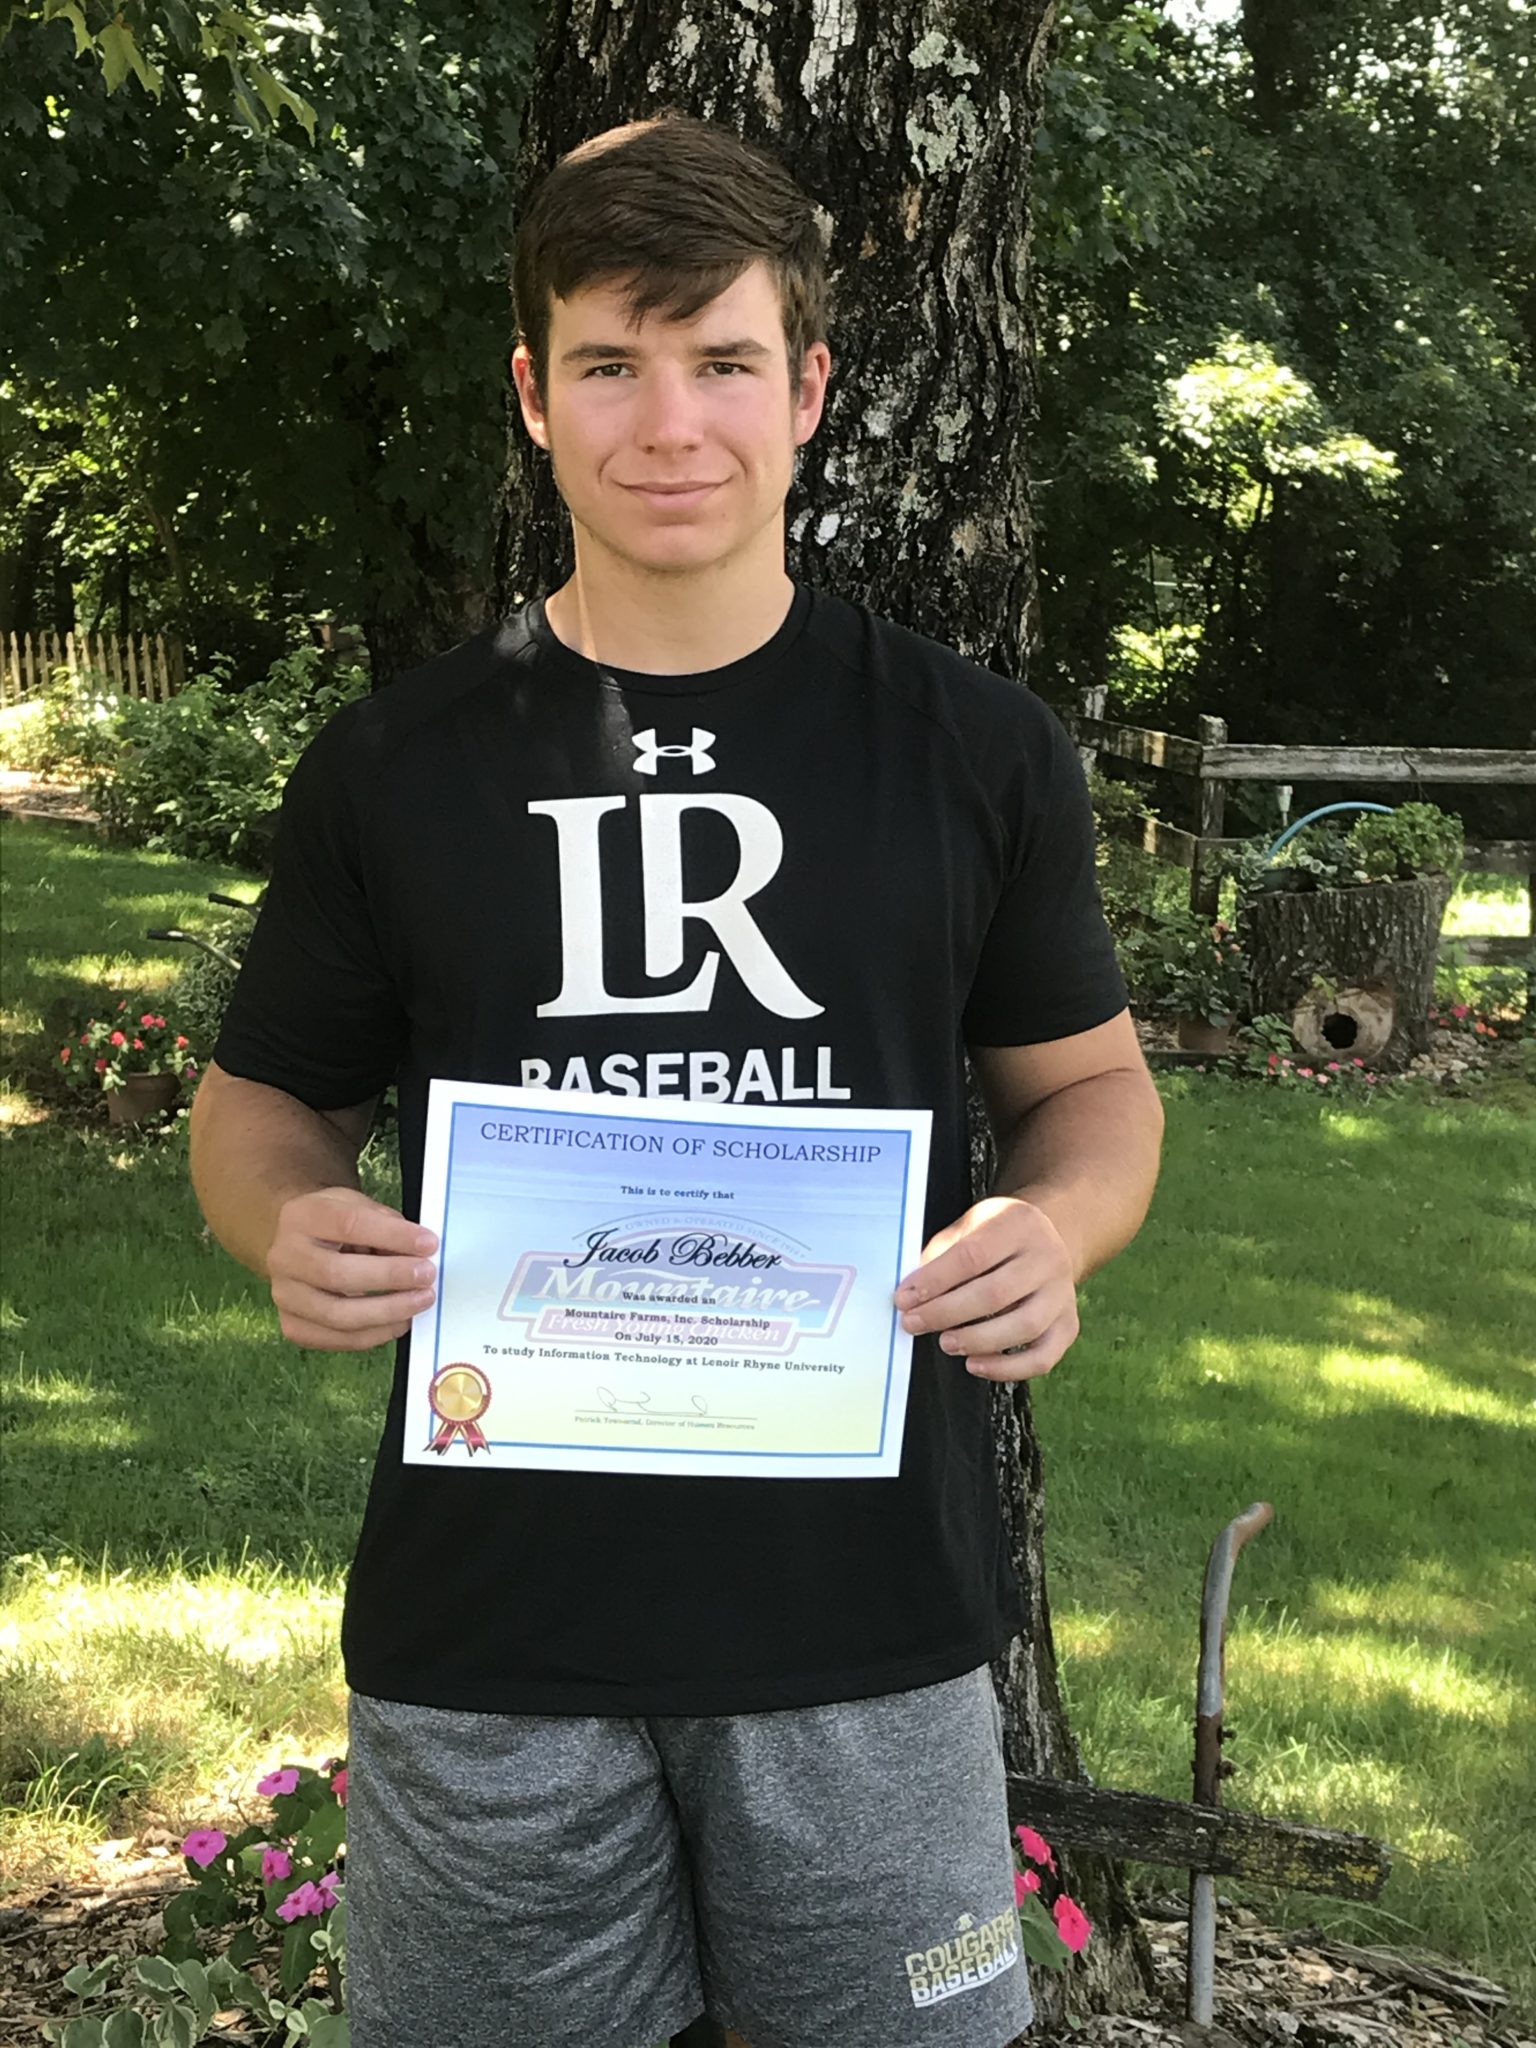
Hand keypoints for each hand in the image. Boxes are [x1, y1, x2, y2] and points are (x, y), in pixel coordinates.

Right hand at [266, 1187, 437, 1351]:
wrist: (299, 1243)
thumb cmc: (335, 1224)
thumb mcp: (358, 1206)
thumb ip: (387, 1224)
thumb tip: (421, 1252)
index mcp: (301, 1216)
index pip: (348, 1224)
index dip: (392, 1236)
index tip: (428, 1244)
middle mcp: (284, 1256)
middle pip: (337, 1274)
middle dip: (390, 1276)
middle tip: (426, 1276)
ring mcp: (284, 1295)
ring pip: (336, 1314)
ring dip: (387, 1311)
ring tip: (419, 1301)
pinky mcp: (292, 1325)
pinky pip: (335, 1339)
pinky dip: (373, 1335)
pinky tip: (399, 1322)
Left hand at [894, 1196, 1078, 1380]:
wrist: (1048, 1238)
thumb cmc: (996, 1237)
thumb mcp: (969, 1226)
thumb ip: (941, 1254)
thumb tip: (911, 1292)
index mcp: (1017, 1224)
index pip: (972, 1255)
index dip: (935, 1280)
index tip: (904, 1298)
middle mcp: (1047, 1257)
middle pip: (996, 1293)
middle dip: (947, 1313)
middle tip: (914, 1323)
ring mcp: (1062, 1293)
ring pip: (1024, 1326)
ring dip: (977, 1340)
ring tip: (945, 1342)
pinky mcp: (1068, 1325)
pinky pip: (1043, 1356)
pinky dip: (1008, 1368)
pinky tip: (975, 1364)